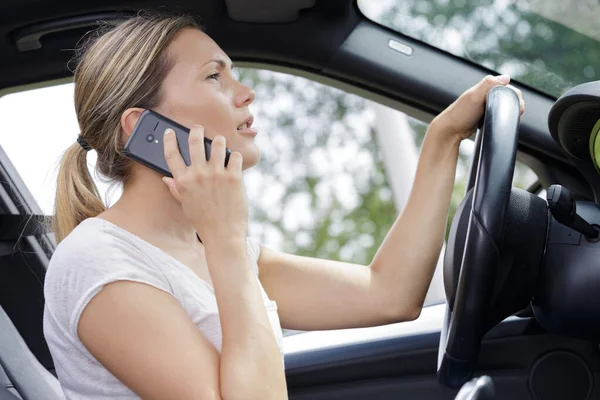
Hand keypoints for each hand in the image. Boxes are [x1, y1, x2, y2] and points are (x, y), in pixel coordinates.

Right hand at [161, 125, 247, 243]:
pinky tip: (234, 160)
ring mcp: (217, 174)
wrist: (223, 234)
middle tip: (198, 128)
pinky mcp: (234, 177)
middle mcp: (198, 174)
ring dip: (219, 141)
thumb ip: (176, 189)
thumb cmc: (203, 221)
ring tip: (220, 143)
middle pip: (194, 142)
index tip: (169, 132)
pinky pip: (235, 156)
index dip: (168, 140)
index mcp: (183, 181)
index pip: (171, 154)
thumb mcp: (185, 205)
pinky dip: (235, 156)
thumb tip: (166, 178)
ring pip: (218, 144)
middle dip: (196, 131)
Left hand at [432, 74, 524, 141]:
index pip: (509, 87)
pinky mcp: (486, 116)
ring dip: (510, 112)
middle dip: (514, 105)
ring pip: (505, 106)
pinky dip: (504, 118)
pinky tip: (502, 123)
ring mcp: (486, 105)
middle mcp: (486, 94)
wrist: (450, 131)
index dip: (515, 96)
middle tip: (513, 115)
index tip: (517, 107)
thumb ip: (488, 85)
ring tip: (508, 120)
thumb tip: (507, 78)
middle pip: (509, 97)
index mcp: (485, 86)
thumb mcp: (474, 97)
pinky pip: (500, 115)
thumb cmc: (460, 114)